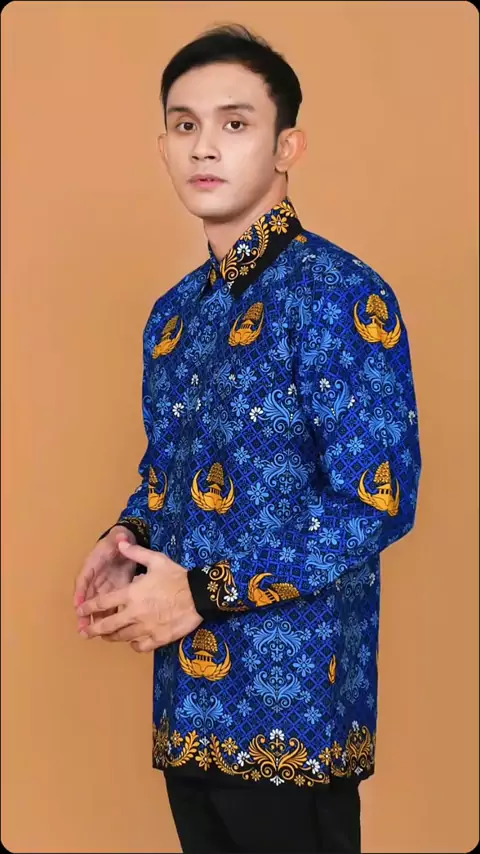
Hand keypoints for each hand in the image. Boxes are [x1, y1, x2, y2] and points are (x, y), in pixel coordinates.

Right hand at [73, 526, 136, 632]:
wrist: (128, 543)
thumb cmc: (119, 540)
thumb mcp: (119, 537)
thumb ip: (120, 539)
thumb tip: (121, 538)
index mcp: (93, 564)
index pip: (84, 579)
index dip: (80, 592)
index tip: (77, 605)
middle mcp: (96, 578)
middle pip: (87, 597)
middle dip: (84, 613)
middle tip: (82, 628)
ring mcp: (105, 586)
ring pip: (97, 605)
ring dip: (94, 619)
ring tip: (90, 634)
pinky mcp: (117, 591)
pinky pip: (111, 606)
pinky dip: (109, 617)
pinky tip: (109, 631)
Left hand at [75, 542, 202, 651]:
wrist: (199, 595)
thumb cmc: (177, 576)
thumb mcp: (156, 560)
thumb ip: (135, 553)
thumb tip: (120, 542)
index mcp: (132, 593)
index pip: (102, 603)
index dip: (88, 607)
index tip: (80, 611)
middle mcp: (134, 613)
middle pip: (107, 625)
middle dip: (93, 629)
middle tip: (85, 632)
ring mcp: (145, 628)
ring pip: (121, 637)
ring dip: (111, 637)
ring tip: (106, 636)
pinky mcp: (157, 639)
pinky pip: (139, 646)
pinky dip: (133, 645)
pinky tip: (132, 641)